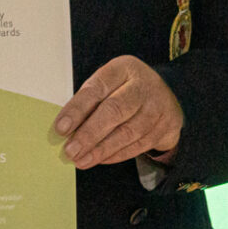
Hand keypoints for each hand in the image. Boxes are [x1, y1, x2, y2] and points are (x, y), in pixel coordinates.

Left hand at [54, 55, 183, 169]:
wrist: (165, 95)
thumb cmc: (126, 90)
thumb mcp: (110, 84)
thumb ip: (90, 102)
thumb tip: (66, 130)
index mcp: (124, 68)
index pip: (98, 88)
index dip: (78, 109)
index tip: (61, 128)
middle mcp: (143, 85)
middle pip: (115, 110)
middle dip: (89, 133)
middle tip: (71, 150)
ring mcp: (158, 106)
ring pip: (128, 132)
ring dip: (101, 149)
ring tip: (81, 160)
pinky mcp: (166, 127)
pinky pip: (138, 145)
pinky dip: (116, 155)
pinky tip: (100, 159)